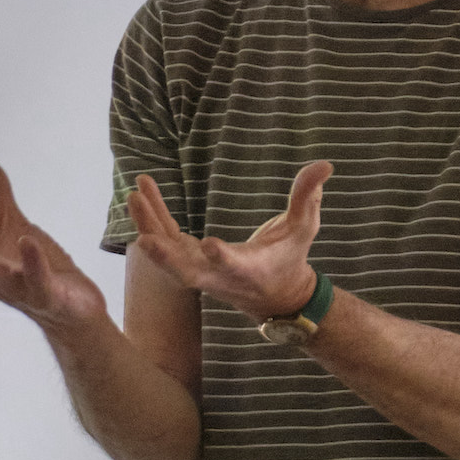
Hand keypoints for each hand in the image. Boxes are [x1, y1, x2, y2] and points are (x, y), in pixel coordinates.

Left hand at [127, 162, 331, 318]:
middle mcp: (218, 276)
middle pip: (186, 273)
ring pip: (167, 254)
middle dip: (164, 258)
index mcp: (248, 270)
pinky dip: (152, 216)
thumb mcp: (304, 229)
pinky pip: (165, 238)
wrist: (272, 295)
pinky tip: (141, 189)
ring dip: (149, 226)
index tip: (210, 245)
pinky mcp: (187, 259)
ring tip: (134, 195)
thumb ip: (308, 197)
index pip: (234, 267)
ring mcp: (199, 270)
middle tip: (143, 239)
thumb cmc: (289, 258)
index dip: (222, 258)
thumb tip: (325, 164)